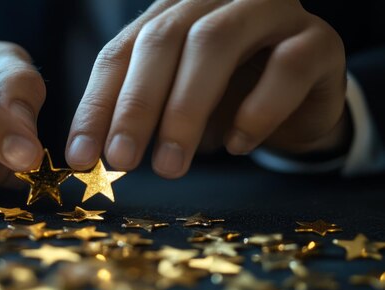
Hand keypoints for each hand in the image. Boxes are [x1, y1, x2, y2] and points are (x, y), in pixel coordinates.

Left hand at [66, 0, 347, 177]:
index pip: (119, 53)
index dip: (97, 105)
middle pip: (162, 40)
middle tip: (122, 160)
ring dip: (185, 109)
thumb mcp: (172, 110)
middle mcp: (213, 3)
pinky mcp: (315, 41)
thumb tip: (92, 158)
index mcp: (169, 16)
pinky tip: (237, 145)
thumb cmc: (226, 102)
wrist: (301, 100)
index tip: (81, 158)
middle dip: (136, 106)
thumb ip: (138, 121)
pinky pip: (286, 67)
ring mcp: (268, 13)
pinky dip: (256, 111)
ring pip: (215, 43)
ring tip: (170, 166)